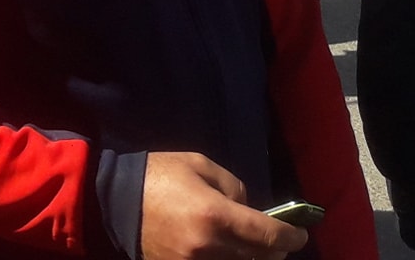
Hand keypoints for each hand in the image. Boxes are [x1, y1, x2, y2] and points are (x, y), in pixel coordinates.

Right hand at [140, 151, 307, 259]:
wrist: (115, 199)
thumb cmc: (159, 174)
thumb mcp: (200, 164)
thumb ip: (233, 187)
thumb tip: (249, 210)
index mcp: (215, 214)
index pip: (268, 235)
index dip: (291, 237)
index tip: (300, 234)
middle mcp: (209, 246)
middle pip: (260, 259)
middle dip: (275, 250)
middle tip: (279, 241)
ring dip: (253, 259)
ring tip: (256, 249)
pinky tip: (232, 253)